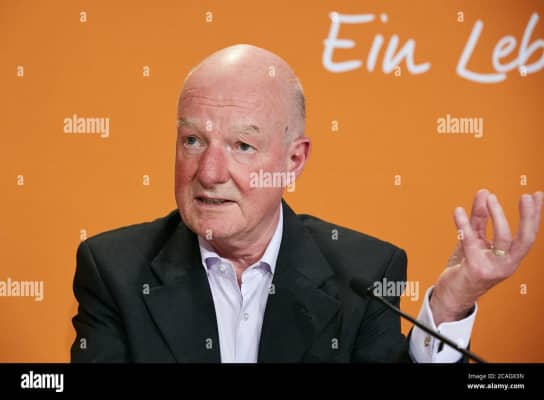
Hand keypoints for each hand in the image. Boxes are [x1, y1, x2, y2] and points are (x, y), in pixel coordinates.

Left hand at [430, 189, 542, 324]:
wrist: (450, 294)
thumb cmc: (464, 268)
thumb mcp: (474, 240)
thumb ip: (479, 218)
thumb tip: (485, 193)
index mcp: (509, 257)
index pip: (528, 235)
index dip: (533, 216)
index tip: (537, 195)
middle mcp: (506, 264)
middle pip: (524, 240)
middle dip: (528, 217)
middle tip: (526, 196)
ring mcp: (492, 268)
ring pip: (502, 240)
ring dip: (497, 216)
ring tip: (490, 197)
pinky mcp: (475, 269)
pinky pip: (471, 243)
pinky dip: (464, 226)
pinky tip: (458, 212)